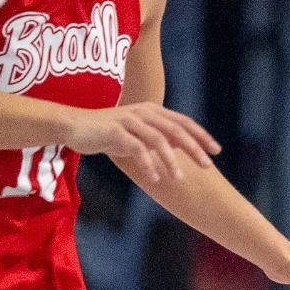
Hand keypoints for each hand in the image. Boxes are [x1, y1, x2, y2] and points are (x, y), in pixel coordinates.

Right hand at [65, 102, 218, 183]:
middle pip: (176, 130)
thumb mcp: (137, 134)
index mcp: (153, 110)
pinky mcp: (115, 131)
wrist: (74, 126)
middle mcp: (144, 112)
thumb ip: (157, 138)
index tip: (216, 151)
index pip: (184, 122)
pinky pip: (136, 148)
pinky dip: (147, 164)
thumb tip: (179, 149)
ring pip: (158, 140)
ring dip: (171, 161)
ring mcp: (129, 120)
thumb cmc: (108, 133)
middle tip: (208, 166)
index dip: (201, 136)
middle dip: (194, 148)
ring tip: (179, 179)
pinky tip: (155, 178)